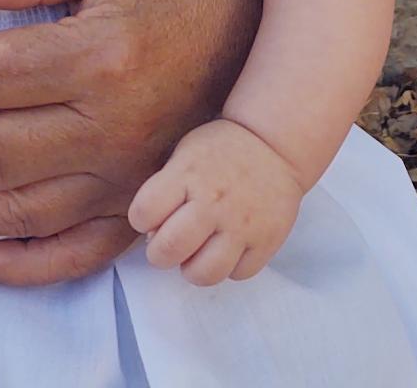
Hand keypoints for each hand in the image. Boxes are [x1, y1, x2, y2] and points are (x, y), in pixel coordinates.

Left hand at [129, 118, 302, 285]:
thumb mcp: (185, 153)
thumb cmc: (221, 149)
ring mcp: (242, 224)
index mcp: (188, 174)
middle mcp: (213, 202)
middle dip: (160, 253)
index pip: (143, 213)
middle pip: (169, 250)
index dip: (141, 218)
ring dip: (193, 267)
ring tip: (198, 251)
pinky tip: (228, 247)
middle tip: (170, 243)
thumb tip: (151, 234)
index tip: (150, 216)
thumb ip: (165, 189)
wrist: (274, 142)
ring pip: (203, 274)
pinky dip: (229, 266)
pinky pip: (238, 274)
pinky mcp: (266, 241)